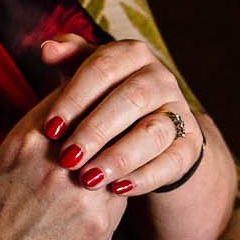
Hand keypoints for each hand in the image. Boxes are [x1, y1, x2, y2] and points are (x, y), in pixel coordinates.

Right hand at [0, 72, 133, 239]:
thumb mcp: (5, 159)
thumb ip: (41, 129)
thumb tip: (72, 95)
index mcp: (26, 142)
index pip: (76, 96)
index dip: (90, 93)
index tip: (96, 94)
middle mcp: (55, 164)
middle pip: (104, 121)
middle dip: (111, 118)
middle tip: (117, 117)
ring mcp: (82, 196)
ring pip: (120, 155)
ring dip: (120, 152)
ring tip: (111, 157)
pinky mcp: (100, 226)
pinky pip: (121, 193)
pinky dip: (118, 187)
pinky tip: (106, 192)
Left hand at [37, 35, 201, 195]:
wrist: (142, 127)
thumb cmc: (101, 98)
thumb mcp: (83, 78)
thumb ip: (67, 60)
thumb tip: (48, 49)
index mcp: (132, 54)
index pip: (102, 68)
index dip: (74, 98)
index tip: (50, 129)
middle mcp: (161, 78)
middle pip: (131, 98)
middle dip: (96, 130)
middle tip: (68, 158)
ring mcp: (180, 110)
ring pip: (154, 131)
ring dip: (120, 156)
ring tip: (89, 179)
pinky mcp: (191, 144)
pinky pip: (173, 161)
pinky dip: (146, 177)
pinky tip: (118, 190)